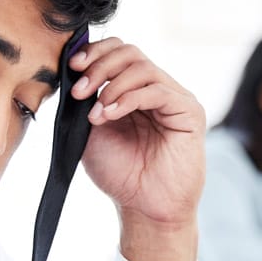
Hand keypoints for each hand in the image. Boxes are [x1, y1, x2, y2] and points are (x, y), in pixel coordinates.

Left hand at [69, 38, 205, 260]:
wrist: (144, 208)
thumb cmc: (120, 174)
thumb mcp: (90, 132)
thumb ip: (85, 101)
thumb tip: (72, 73)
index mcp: (133, 90)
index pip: (118, 52)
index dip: (94, 53)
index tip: (72, 68)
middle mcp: (156, 89)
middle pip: (129, 52)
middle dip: (99, 66)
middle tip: (79, 91)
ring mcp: (174, 98)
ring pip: (142, 67)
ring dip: (111, 85)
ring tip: (96, 114)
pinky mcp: (189, 112)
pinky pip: (157, 90)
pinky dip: (128, 98)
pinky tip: (109, 115)